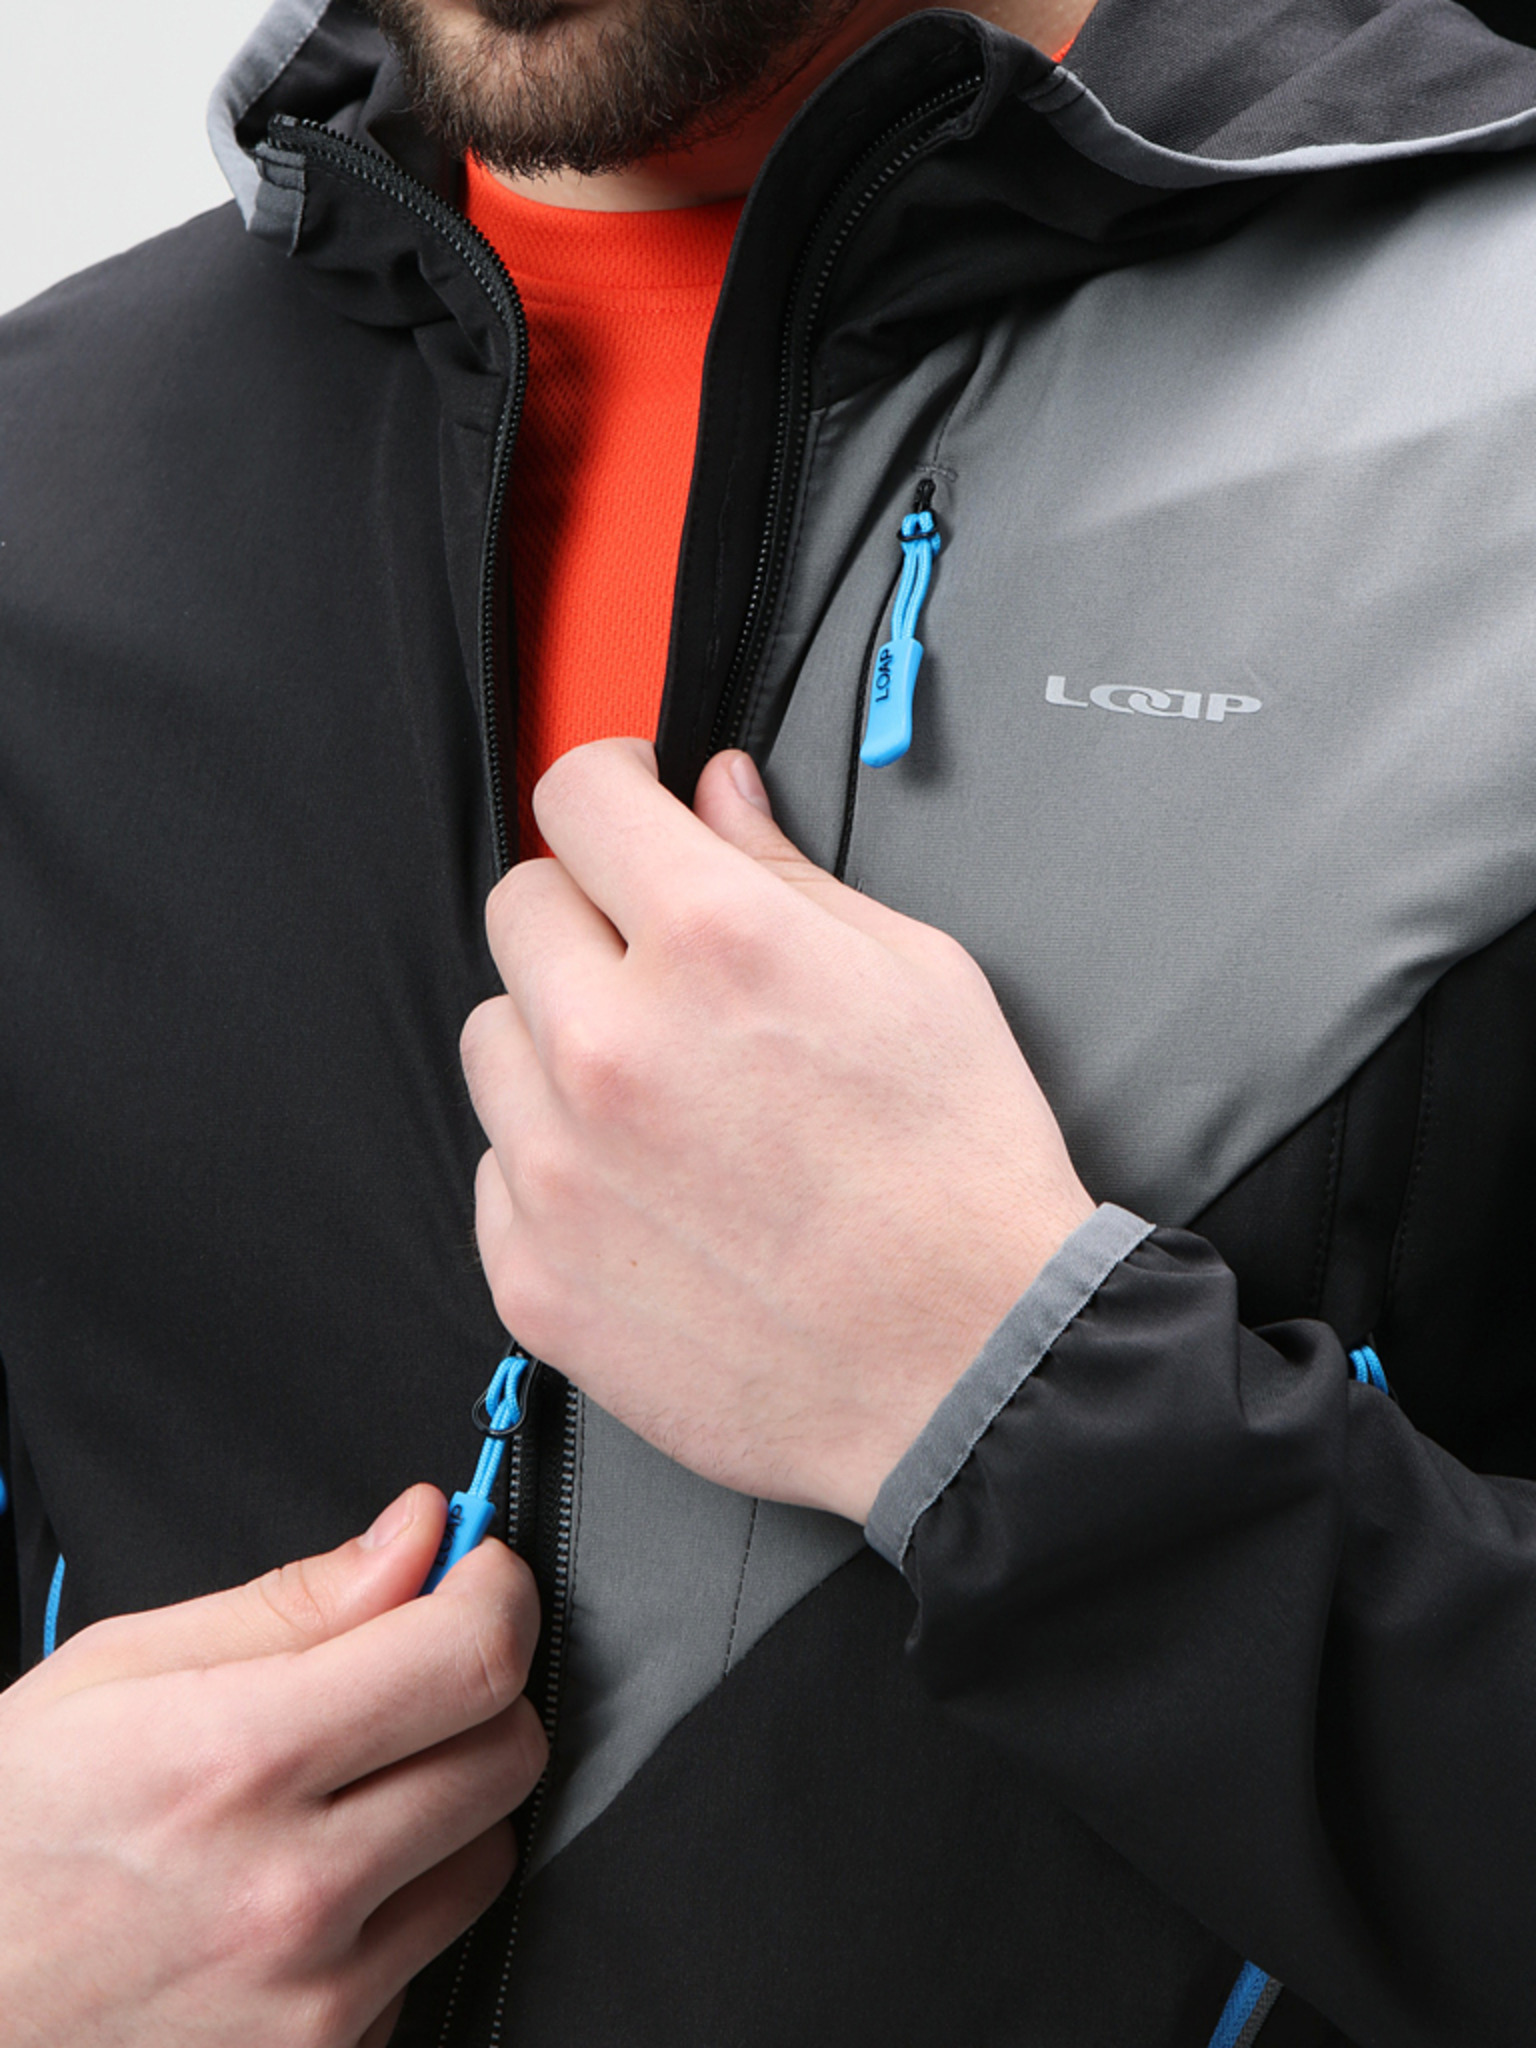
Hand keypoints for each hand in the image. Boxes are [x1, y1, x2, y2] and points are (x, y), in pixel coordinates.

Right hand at [0, 1487, 544, 2047]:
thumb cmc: (9, 1831)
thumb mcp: (117, 1671)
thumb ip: (294, 1600)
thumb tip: (418, 1535)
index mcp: (238, 1760)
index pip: (470, 1659)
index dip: (494, 1593)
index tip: (476, 1575)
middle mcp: (290, 1891)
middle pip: (507, 1753)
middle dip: (477, 1690)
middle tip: (405, 1676)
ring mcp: (311, 2001)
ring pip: (488, 1856)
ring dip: (444, 1805)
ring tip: (339, 1794)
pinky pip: (427, 1956)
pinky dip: (395, 1911)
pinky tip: (308, 1889)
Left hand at [462, 738, 1093, 1522]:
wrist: (969, 1369)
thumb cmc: (961, 1179)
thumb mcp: (918, 974)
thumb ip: (790, 869)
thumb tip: (719, 799)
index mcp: (714, 945)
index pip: (580, 797)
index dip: (613, 784)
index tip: (628, 808)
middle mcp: (612, 1046)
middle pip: (519, 908)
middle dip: (587, 911)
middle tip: (656, 959)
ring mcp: (559, 1168)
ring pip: (493, 1039)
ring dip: (557, 1039)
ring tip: (660, 1092)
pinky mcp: (534, 1272)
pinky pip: (498, 1167)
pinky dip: (555, 1161)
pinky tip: (647, 1185)